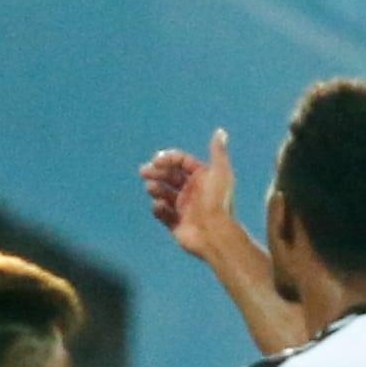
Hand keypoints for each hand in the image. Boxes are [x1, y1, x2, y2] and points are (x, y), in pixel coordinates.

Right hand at [142, 131, 241, 262]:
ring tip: (152, 189)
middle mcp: (192, 192)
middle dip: (156, 172)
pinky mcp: (176, 224)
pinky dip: (158, 209)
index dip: (168, 159)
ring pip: (164, 194)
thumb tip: (220, 132)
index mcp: (202, 178)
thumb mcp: (221, 173)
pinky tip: (159, 207)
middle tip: (144, 172)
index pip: (181, 162)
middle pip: (169, 176)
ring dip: (156, 189)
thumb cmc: (218, 202)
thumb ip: (218, 152)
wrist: (215, 234)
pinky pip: (162, 214)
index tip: (157, 160)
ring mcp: (184, 208)